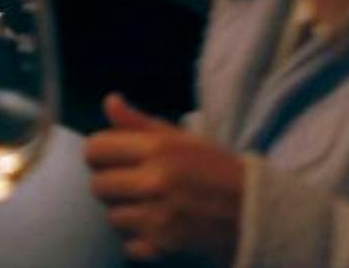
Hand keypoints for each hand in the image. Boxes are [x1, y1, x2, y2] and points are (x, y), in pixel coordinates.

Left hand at [86, 95, 243, 263]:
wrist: (254, 209)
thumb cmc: (214, 169)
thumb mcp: (180, 138)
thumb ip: (138, 123)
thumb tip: (110, 102)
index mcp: (157, 148)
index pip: (95, 149)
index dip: (99, 153)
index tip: (111, 159)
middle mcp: (155, 181)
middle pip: (98, 186)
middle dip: (110, 184)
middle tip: (131, 184)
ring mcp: (160, 216)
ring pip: (112, 217)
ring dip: (125, 213)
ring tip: (148, 206)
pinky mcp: (166, 244)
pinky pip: (129, 246)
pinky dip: (139, 241)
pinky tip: (156, 228)